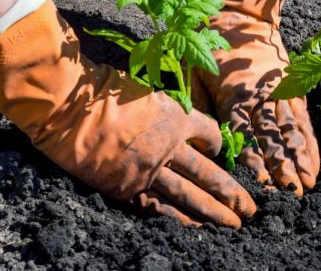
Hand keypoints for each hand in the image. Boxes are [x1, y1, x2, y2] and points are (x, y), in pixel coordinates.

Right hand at [0, 0, 255, 226]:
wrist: (70, 108)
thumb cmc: (105, 91)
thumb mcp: (147, 92)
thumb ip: (166, 111)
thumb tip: (178, 123)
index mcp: (178, 117)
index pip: (211, 134)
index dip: (219, 144)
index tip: (220, 150)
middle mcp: (171, 146)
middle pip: (211, 173)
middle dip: (232, 193)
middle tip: (251, 209)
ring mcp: (151, 169)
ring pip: (191, 195)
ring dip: (215, 212)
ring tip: (235, 224)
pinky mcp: (128, 187)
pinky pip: (160, 207)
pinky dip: (179, 219)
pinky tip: (196, 228)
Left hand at [196, 9, 319, 194]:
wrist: (240, 14)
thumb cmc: (210, 43)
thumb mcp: (192, 69)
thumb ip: (196, 104)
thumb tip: (201, 138)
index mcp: (233, 94)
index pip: (243, 134)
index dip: (253, 160)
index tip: (263, 183)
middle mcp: (260, 96)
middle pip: (272, 137)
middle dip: (282, 167)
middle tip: (292, 194)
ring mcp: (279, 92)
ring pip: (291, 130)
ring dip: (300, 159)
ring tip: (308, 184)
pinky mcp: (291, 87)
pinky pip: (302, 118)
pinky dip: (309, 141)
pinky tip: (314, 160)